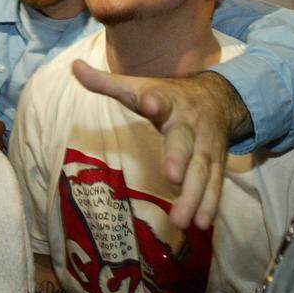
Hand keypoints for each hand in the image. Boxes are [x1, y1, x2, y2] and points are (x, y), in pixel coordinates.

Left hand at [71, 60, 252, 229]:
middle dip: (179, 158)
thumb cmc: (169, 95)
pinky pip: (215, 184)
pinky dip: (210, 204)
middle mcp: (189, 124)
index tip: (149, 102)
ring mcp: (206, 145)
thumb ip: (106, 82)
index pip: (160, 99)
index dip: (154, 101)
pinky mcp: (217, 162)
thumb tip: (73, 66)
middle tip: (171, 177)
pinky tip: (201, 225)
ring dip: (193, 196)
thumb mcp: (139, 86)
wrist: (220, 96)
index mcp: (167, 101)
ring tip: (181, 221)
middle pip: (184, 142)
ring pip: (202, 170)